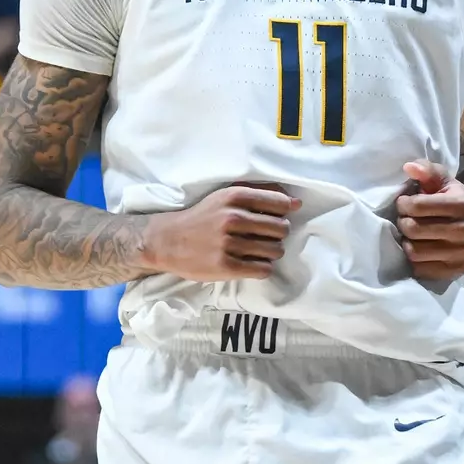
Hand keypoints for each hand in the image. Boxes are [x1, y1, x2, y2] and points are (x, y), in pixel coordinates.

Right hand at [142, 183, 299, 280]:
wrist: (167, 240)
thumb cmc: (203, 217)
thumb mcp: (226, 196)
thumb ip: (260, 195)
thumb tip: (297, 203)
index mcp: (235, 196)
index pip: (280, 204)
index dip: (282, 214)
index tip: (274, 218)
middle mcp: (233, 218)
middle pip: (281, 229)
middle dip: (278, 234)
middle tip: (265, 237)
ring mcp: (229, 243)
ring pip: (275, 250)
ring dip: (271, 252)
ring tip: (257, 250)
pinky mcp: (225, 266)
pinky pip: (263, 269)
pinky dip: (262, 267)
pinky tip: (252, 263)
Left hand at [396, 161, 463, 280]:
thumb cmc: (454, 201)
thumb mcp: (444, 181)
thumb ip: (427, 170)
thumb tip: (409, 167)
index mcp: (462, 205)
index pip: (419, 206)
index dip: (404, 203)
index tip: (404, 202)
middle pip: (414, 229)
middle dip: (403, 222)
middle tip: (405, 218)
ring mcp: (461, 254)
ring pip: (415, 252)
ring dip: (406, 241)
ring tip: (411, 233)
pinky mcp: (455, 270)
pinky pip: (420, 268)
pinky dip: (414, 259)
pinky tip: (419, 247)